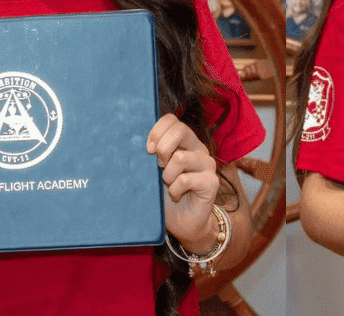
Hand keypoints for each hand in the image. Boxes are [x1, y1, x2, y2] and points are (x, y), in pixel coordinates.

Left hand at [147, 114, 218, 252]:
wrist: (182, 224)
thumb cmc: (165, 196)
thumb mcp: (153, 172)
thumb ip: (151, 156)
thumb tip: (132, 144)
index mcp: (185, 142)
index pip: (172, 120)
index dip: (157, 131)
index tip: (148, 150)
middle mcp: (198, 149)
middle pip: (180, 129)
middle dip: (163, 149)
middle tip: (159, 167)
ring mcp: (207, 164)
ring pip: (181, 157)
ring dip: (167, 175)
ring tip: (168, 185)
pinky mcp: (211, 182)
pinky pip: (185, 179)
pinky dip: (175, 190)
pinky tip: (176, 196)